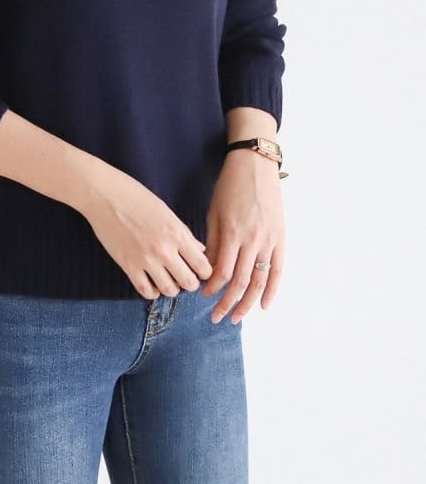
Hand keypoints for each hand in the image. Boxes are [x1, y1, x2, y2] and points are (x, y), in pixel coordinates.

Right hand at [79, 166, 212, 299]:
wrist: (105, 196)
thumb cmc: (137, 198)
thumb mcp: (166, 212)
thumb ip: (185, 234)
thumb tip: (199, 250)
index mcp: (177, 234)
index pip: (202, 265)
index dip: (205, 272)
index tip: (200, 270)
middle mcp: (164, 250)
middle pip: (188, 282)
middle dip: (191, 283)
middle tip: (186, 278)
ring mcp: (145, 259)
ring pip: (169, 290)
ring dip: (172, 289)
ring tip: (169, 281)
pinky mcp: (128, 265)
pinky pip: (146, 291)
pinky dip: (153, 292)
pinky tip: (153, 285)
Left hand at [201, 150, 283, 322]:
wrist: (255, 166)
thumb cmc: (230, 187)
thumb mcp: (214, 212)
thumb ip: (213, 242)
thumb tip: (208, 269)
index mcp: (232, 232)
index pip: (221, 272)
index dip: (211, 288)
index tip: (202, 295)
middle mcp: (252, 240)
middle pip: (239, 282)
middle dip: (226, 303)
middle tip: (216, 317)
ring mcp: (269, 240)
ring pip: (259, 280)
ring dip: (247, 302)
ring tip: (236, 317)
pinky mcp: (281, 238)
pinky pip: (277, 269)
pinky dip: (271, 290)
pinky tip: (263, 305)